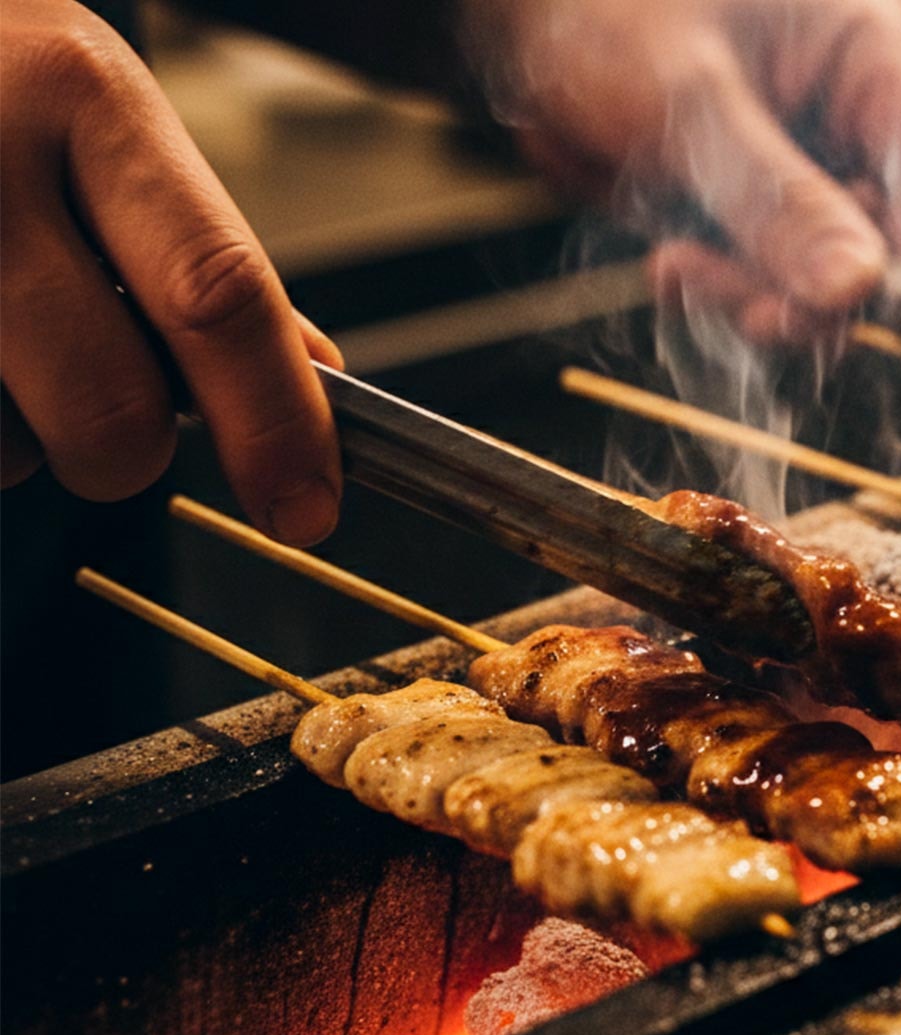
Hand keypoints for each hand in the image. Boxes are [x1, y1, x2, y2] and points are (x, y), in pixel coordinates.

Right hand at [1, 0, 342, 544]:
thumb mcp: (102, 127)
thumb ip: (201, 253)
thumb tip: (312, 375)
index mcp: (91, 102)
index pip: (219, 293)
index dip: (276, 423)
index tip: (306, 509)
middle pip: (113, 405)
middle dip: (131, 451)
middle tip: (114, 413)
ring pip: (9, 447)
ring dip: (24, 435)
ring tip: (3, 337)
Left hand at [469, 0, 900, 340]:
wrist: (523, 20)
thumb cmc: (602, 8)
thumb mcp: (687, 97)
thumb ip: (774, 197)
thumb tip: (857, 294)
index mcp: (870, 57)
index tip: (858, 305)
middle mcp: (853, 121)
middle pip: (897, 248)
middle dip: (822, 293)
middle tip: (748, 309)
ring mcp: (807, 172)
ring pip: (830, 284)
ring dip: (764, 301)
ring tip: (681, 269)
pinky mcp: (757, 213)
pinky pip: (772, 284)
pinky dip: (729, 295)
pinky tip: (674, 268)